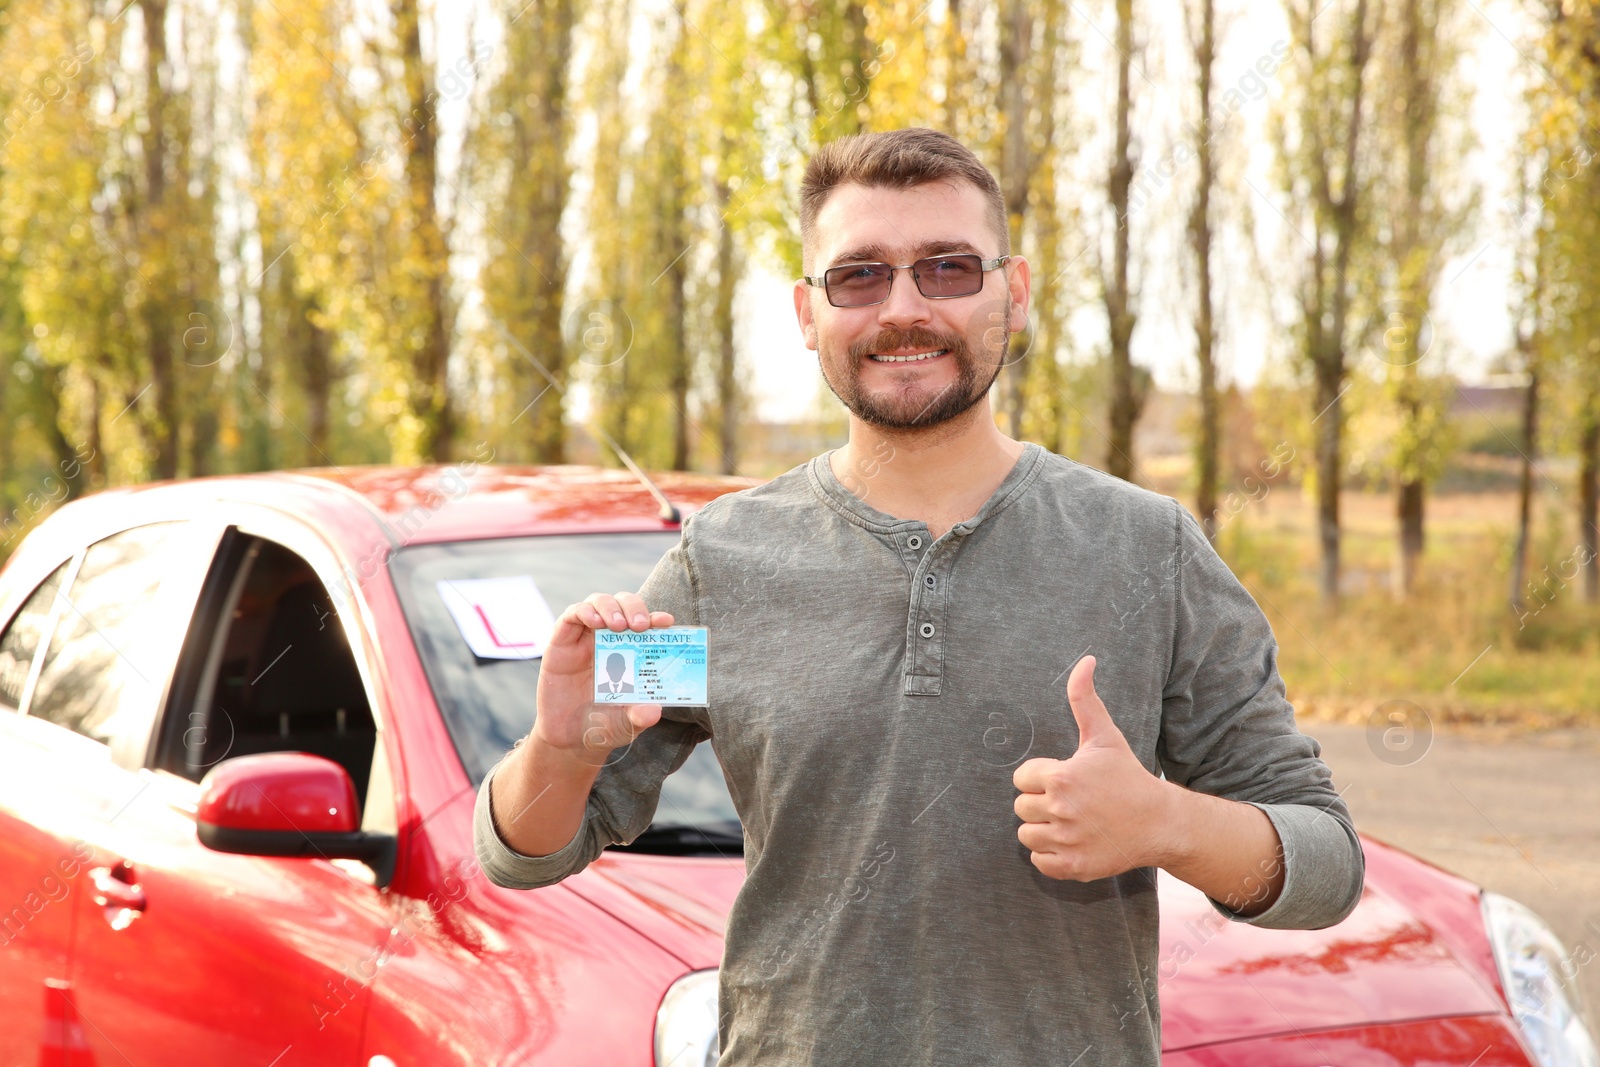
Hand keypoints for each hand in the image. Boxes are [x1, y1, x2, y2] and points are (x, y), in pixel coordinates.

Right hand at [532, 591, 674, 761]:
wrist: (568, 739)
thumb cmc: (602, 725)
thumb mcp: (626, 724)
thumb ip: (639, 716)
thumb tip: (654, 711)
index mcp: (631, 652)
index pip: (646, 624)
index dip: (656, 618)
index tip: (666, 621)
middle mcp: (609, 639)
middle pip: (623, 604)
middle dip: (634, 607)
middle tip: (640, 625)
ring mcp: (585, 638)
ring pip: (598, 602)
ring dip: (611, 606)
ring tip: (618, 624)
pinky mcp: (561, 641)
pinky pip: (571, 615)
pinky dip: (584, 612)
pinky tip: (595, 623)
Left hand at [1013, 655, 1176, 881]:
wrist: (1160, 822)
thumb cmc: (1127, 777)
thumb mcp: (1104, 736)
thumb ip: (1085, 699)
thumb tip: (1085, 660)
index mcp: (1062, 777)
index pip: (1021, 779)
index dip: (1041, 778)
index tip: (1065, 780)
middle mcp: (1061, 811)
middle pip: (1021, 808)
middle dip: (1041, 803)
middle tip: (1070, 802)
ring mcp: (1067, 842)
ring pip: (1027, 836)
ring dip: (1043, 830)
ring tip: (1071, 822)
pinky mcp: (1073, 867)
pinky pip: (1039, 862)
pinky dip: (1051, 856)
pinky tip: (1073, 842)